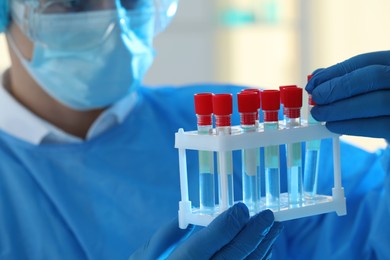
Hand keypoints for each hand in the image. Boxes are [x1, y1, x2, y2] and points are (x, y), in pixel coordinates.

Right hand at [130, 203, 282, 258]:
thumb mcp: (145, 255)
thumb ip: (166, 236)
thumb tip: (195, 218)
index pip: (203, 246)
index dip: (226, 225)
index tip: (242, 207)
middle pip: (231, 258)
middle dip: (253, 234)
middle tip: (268, 215)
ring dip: (262, 248)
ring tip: (273, 228)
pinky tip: (264, 249)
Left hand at [305, 51, 389, 139]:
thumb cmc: (381, 99)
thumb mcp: (369, 86)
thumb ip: (347, 78)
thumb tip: (316, 79)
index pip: (365, 61)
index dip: (335, 72)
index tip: (313, 84)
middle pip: (373, 76)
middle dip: (338, 88)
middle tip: (316, 99)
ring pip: (377, 102)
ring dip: (341, 109)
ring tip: (320, 114)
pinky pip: (378, 125)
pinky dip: (351, 126)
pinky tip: (333, 125)